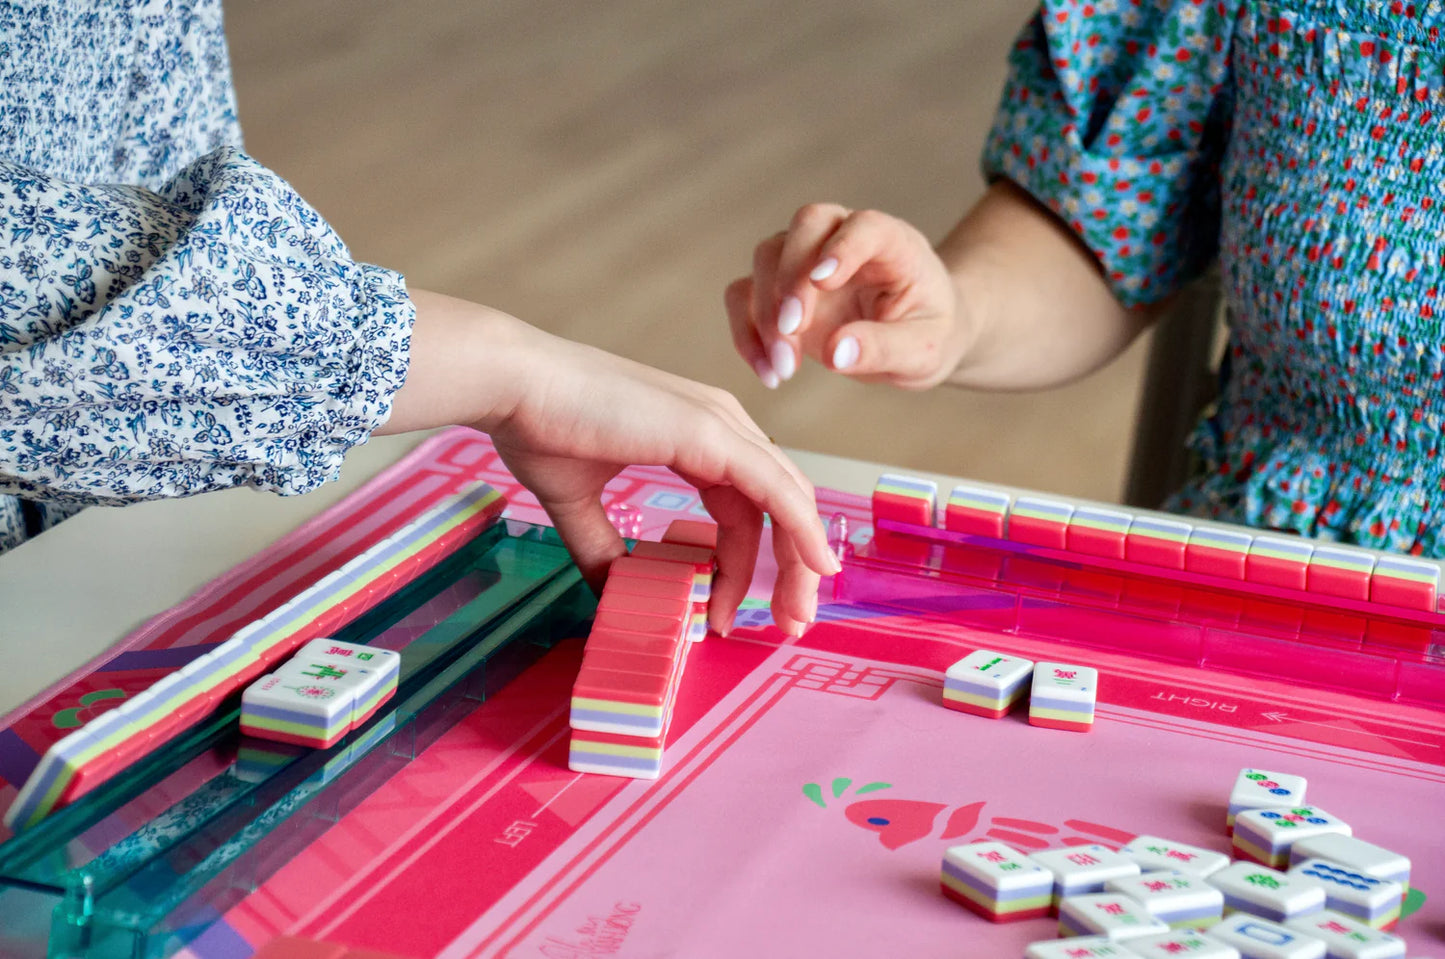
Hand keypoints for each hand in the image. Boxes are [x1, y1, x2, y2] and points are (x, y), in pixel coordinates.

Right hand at [381, 290, 838, 636]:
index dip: (744, 565)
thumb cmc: (537, 426)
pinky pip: (776, 491)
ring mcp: (719, 424)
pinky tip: (814, 566)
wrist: (513, 386)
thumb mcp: (578, 502)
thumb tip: (612, 594)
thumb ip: (602, 547)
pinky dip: (801, 530)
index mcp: (696, 435)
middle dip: (790, 567)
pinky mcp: (711, 434)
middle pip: (779, 504)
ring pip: (787, 500)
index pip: (745, 506)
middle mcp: (719, 424)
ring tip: (796, 616)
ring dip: (800, 561)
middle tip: (790, 623)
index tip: (727, 616)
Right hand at [725, 204, 971, 390]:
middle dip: (791, 277)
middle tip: (792, 331)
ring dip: (765, 312)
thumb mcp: (923, 351)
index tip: (823, 282)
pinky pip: (744, 295)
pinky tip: (767, 371)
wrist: (914, 341)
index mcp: (891, 242)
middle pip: (804, 226)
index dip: (841, 247)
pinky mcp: (780, 289)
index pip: (863, 225)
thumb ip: (885, 348)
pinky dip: (746, 332)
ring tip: (784, 369)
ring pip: (767, 257)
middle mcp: (843, 238)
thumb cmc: (928, 334)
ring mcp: (806, 259)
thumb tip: (835, 353)